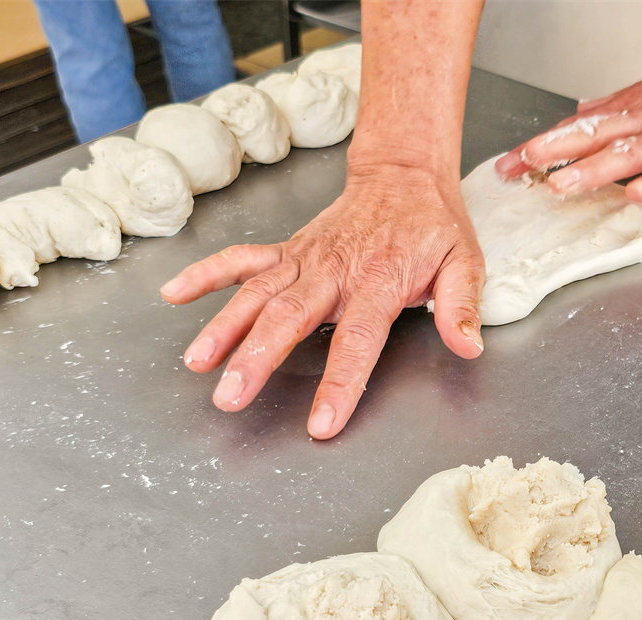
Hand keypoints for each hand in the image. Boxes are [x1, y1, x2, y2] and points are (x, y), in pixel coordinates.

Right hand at [160, 164, 484, 438]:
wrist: (403, 175)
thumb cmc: (434, 226)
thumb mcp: (464, 262)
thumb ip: (461, 306)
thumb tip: (468, 347)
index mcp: (379, 282)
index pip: (358, 340)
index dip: (341, 382)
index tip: (321, 422)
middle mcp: (334, 271)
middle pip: (290, 318)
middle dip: (256, 358)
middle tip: (230, 396)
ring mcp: (305, 259)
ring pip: (257, 293)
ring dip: (223, 327)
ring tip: (197, 363)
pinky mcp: (288, 250)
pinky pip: (242, 259)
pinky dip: (207, 274)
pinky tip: (174, 295)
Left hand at [495, 36, 641, 203]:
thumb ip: (618, 105)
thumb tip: (582, 112)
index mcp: (634, 107)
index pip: (578, 128)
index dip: (541, 145)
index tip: (507, 163)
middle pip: (592, 138)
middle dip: (551, 155)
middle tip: (516, 171)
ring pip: (629, 154)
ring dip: (594, 170)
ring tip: (562, 186)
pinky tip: (637, 194)